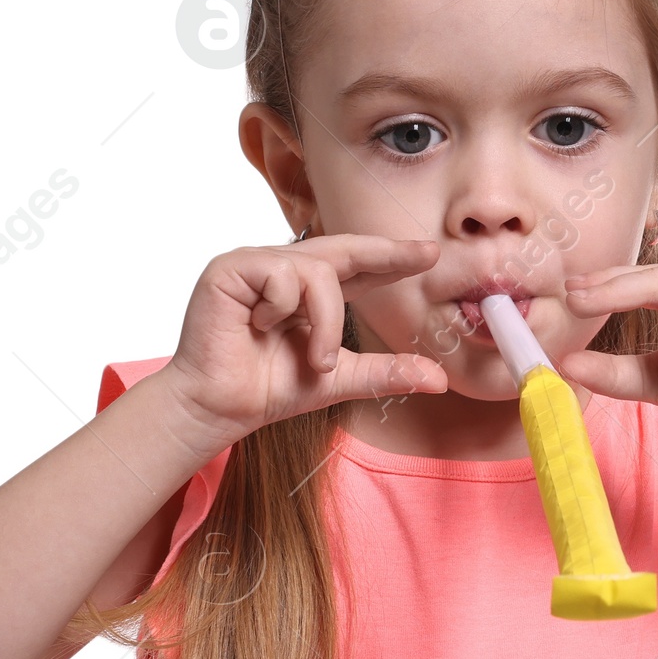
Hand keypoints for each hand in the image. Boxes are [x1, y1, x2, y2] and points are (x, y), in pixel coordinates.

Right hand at [161, 234, 448, 447]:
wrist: (218, 409)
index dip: (392, 259)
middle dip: (387, 253)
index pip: (357, 268)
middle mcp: (282, 270)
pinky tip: (258, 326)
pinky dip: (281, 307)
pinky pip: (281, 275)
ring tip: (316, 358)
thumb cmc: (266, 389)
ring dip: (326, 320)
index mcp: (307, 292)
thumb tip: (439, 379)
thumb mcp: (339, 378)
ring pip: (318, 270)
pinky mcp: (230, 268)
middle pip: (345, 249)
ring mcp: (256, 265)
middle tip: (429, 254)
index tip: (431, 254)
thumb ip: (385, 372)